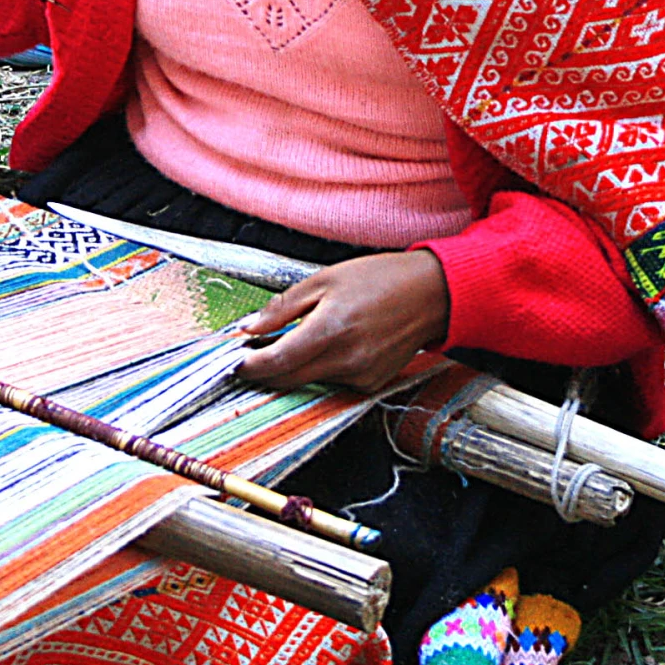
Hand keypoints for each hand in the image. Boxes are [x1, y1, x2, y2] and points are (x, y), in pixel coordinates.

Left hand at [235, 250, 448, 393]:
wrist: (429, 296)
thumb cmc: (379, 280)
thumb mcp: (323, 280)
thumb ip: (283, 307)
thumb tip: (249, 328)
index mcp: (328, 330)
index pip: (275, 363)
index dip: (249, 365)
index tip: (235, 360)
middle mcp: (344, 360)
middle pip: (287, 380)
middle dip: (265, 371)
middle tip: (253, 354)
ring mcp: (359, 376)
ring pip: (309, 382)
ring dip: (294, 368)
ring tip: (298, 340)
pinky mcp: (370, 384)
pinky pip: (332, 382)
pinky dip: (321, 368)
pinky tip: (331, 346)